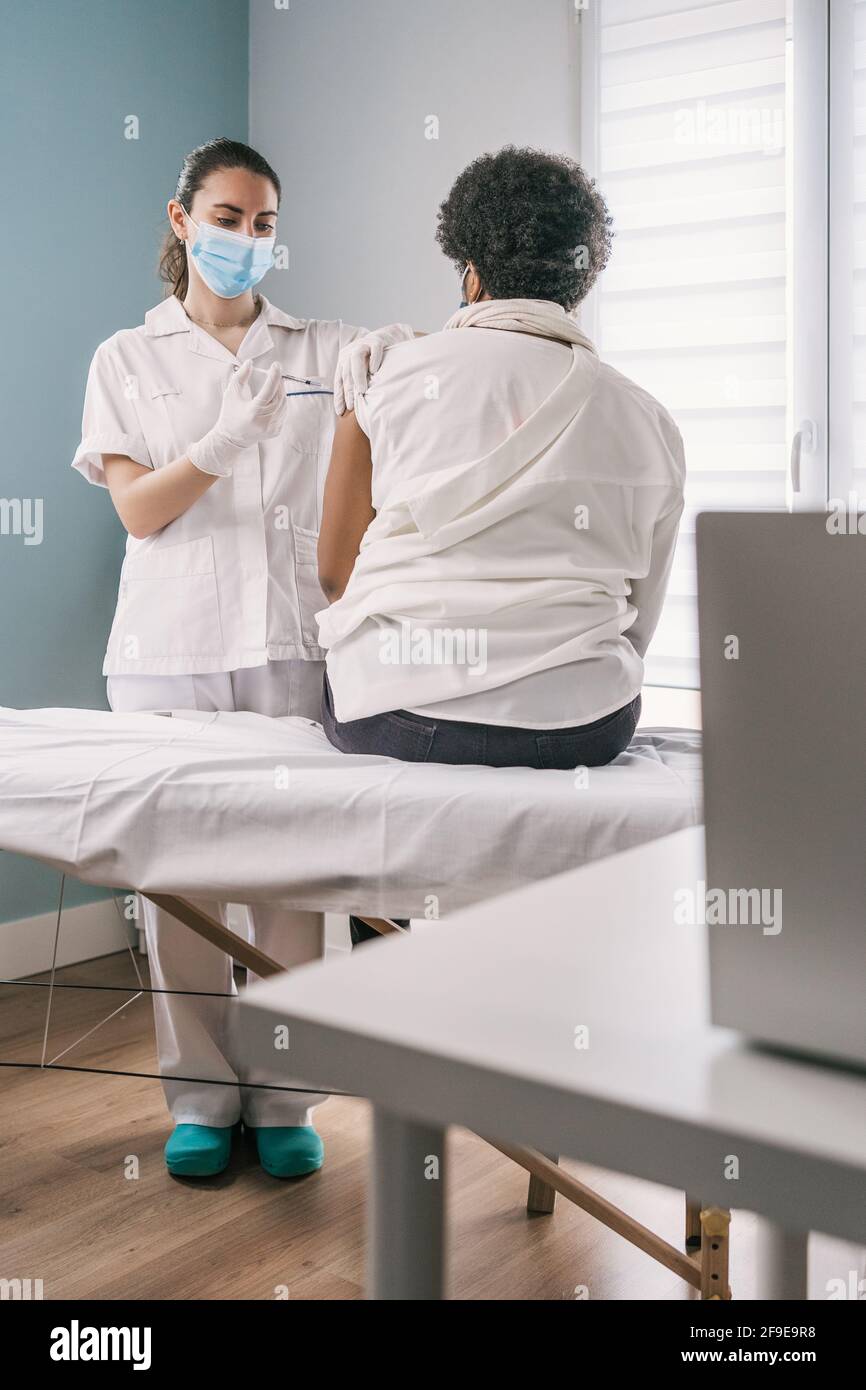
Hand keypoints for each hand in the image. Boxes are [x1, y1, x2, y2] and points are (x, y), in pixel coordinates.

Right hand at [187, 360, 287, 475]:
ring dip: (281, 391)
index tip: (276, 365)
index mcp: (252, 412)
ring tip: (274, 383)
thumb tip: (250, 362)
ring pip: (284, 404)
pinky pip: (283, 412)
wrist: (232, 438)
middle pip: (279, 397)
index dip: (274, 376)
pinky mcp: (276, 431)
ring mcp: (272, 428)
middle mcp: (264, 422)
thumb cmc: (230, 413)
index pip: (268, 391)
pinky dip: (281, 402)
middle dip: (278, 382)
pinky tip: (274, 397)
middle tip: (275, 372)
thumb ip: (241, 376)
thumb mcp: (231, 393)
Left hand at [333, 324, 412, 414]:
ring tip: (362, 390)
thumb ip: (358, 384)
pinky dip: (374, 359)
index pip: (339, 380)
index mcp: (344, 360)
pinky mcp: (377, 339)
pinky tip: (374, 371)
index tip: (341, 412)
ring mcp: (363, 344)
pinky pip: (374, 349)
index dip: (339, 396)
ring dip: (358, 376)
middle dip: (349, 390)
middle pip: (347, 372)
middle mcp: (350, 352)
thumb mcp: (364, 371)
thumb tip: (351, 409)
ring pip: (356, 359)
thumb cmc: (376, 359)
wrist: (391, 337)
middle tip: (352, 407)